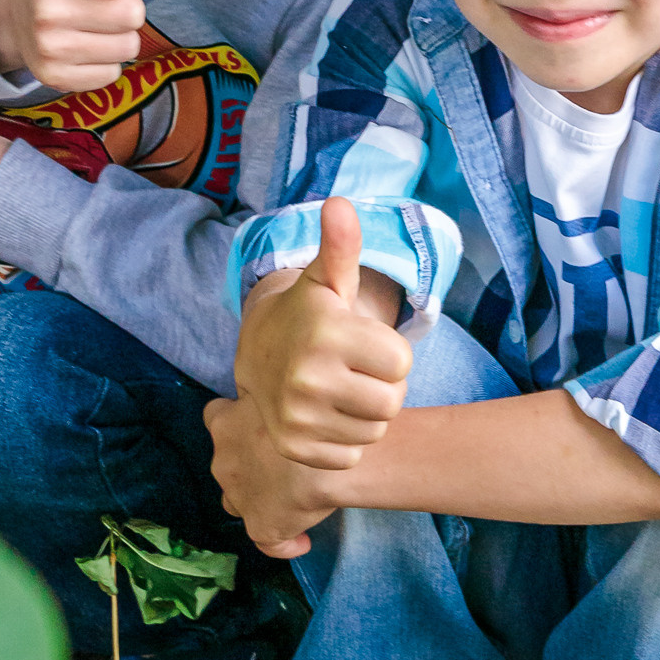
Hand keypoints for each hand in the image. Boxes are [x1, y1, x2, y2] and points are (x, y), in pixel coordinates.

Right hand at [0, 0, 142, 93]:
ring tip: (89, 18)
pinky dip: (104, 62)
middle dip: (125, 4)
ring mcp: (48, 49)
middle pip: (133, 15)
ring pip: (127, 47)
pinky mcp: (55, 79)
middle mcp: (46, 10)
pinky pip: (111, 75)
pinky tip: (81, 43)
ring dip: (116, 33)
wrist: (10, 12)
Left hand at [205, 389, 337, 560]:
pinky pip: (269, 542)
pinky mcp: (262, 526)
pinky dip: (284, 543)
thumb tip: (277, 389)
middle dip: (248, 463)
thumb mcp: (283, 384)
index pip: (217, 418)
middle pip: (228, 463)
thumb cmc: (312, 408)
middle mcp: (223, 462)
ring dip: (257, 499)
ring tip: (290, 500)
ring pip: (238, 502)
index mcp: (224, 424)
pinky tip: (302, 541)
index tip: (260, 424)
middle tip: (284, 460)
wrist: (331, 448)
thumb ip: (270, 390)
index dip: (237, 423)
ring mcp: (239, 497)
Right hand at [237, 198, 410, 462]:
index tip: (364, 344)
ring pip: (374, 431)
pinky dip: (345, 440)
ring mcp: (297, 416)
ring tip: (340, 390)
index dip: (390, 354)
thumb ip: (341, 246)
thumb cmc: (308, 314)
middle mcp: (308, 377)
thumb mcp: (327, 280)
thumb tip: (340, 204)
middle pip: (392, 402)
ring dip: (366, 415)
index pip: (402, 363)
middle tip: (354, 370)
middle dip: (382, 387)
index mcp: (326, 333)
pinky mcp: (294, 447)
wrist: (257, 354)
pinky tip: (326, 415)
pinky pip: (352, 455)